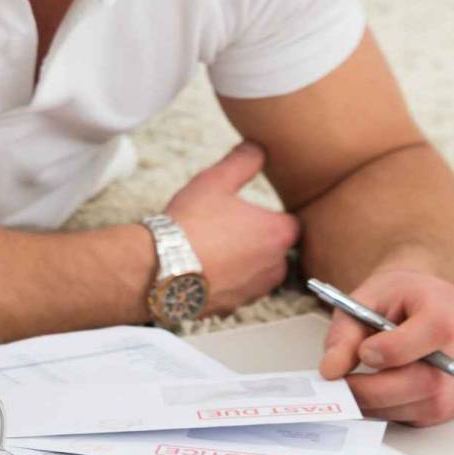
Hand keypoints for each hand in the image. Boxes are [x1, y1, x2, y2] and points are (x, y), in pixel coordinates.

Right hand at [163, 141, 299, 315]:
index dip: (273, 216)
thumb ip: (243, 161)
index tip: (253, 212)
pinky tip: (203, 269)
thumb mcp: (216, 180)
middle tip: (229, 229)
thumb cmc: (191, 225)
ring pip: (258, 274)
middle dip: (258, 241)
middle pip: (277, 251)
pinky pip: (237, 292)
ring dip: (244, 264)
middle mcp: (274, 267)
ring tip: (214, 250)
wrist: (161, 267)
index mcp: (277, 234)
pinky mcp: (233, 307)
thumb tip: (257, 146)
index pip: (292, 223)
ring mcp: (254, 291)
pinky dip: (226, 282)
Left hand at [318, 270, 453, 425]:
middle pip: (428, 380)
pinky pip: (426, 415)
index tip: (363, 353)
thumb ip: (345, 334)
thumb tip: (331, 370)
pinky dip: (394, 410)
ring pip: (427, 405)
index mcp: (443, 305)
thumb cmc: (393, 297)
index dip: (395, 349)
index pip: (434, 331)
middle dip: (376, 389)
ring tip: (354, 390)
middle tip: (342, 386)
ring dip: (382, 404)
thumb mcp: (362, 300)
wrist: (417, 301)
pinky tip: (376, 395)